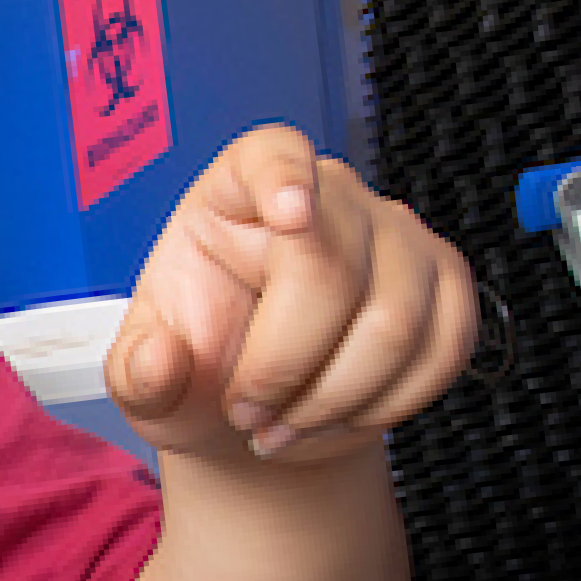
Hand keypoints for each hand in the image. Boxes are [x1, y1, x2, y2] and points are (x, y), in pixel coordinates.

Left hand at [107, 124, 477, 466]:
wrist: (266, 413)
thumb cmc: (203, 374)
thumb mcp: (143, 381)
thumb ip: (136, 374)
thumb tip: (157, 360)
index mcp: (239, 192)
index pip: (271, 155)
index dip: (284, 177)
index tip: (287, 211)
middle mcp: (329, 198)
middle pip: (332, 272)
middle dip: (286, 368)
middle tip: (249, 414)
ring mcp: (397, 236)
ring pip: (395, 323)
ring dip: (337, 400)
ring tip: (289, 425)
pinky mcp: (444, 284)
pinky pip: (443, 350)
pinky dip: (391, 405)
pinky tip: (345, 416)